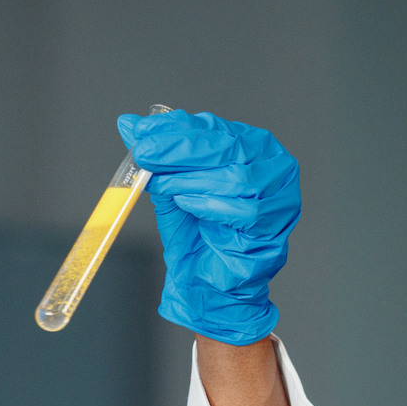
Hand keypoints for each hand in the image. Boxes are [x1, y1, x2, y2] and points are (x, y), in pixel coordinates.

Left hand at [116, 109, 299, 346]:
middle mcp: (270, 163)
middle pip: (225, 146)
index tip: (141, 132)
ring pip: (234, 176)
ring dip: (191, 179)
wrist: (209, 281)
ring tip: (163, 185)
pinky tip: (187, 204)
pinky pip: (243, 209)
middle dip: (178, 148)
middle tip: (145, 152)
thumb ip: (156, 156)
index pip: (211, 127)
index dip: (174, 128)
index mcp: (248, 146)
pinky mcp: (275, 222)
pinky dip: (209, 204)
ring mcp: (278, 191)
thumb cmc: (197, 233)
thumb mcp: (170, 187)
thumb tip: (127, 124)